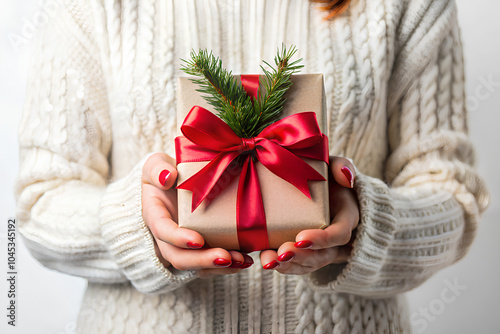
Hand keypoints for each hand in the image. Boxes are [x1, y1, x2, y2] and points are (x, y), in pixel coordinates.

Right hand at [141, 153, 252, 278]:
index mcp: (155, 216)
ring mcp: (184, 247)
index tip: (198, 240)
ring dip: (219, 267)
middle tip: (225, 257)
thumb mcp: (155, 164)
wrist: (175, 183)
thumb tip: (167, 177)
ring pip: (197, 266)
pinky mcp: (200, 250)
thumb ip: (157, 169)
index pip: (163, 231)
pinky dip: (229, 266)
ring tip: (242, 261)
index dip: (178, 238)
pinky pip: (210, 264)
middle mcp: (167, 238)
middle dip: (202, 260)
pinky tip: (246, 261)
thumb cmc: (165, 172)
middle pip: (179, 258)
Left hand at [259, 156, 358, 273]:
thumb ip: (342, 165)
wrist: (318, 187)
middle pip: (322, 256)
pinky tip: (265, 261)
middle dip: (301, 257)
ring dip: (288, 266)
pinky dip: (281, 266)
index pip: (339, 234)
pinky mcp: (305, 253)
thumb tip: (344, 176)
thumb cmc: (326, 175)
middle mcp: (335, 239)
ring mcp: (321, 249)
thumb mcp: (335, 165)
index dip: (323, 239)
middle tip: (281, 253)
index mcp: (346, 217)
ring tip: (267, 261)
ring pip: (308, 264)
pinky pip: (296, 265)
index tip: (301, 238)